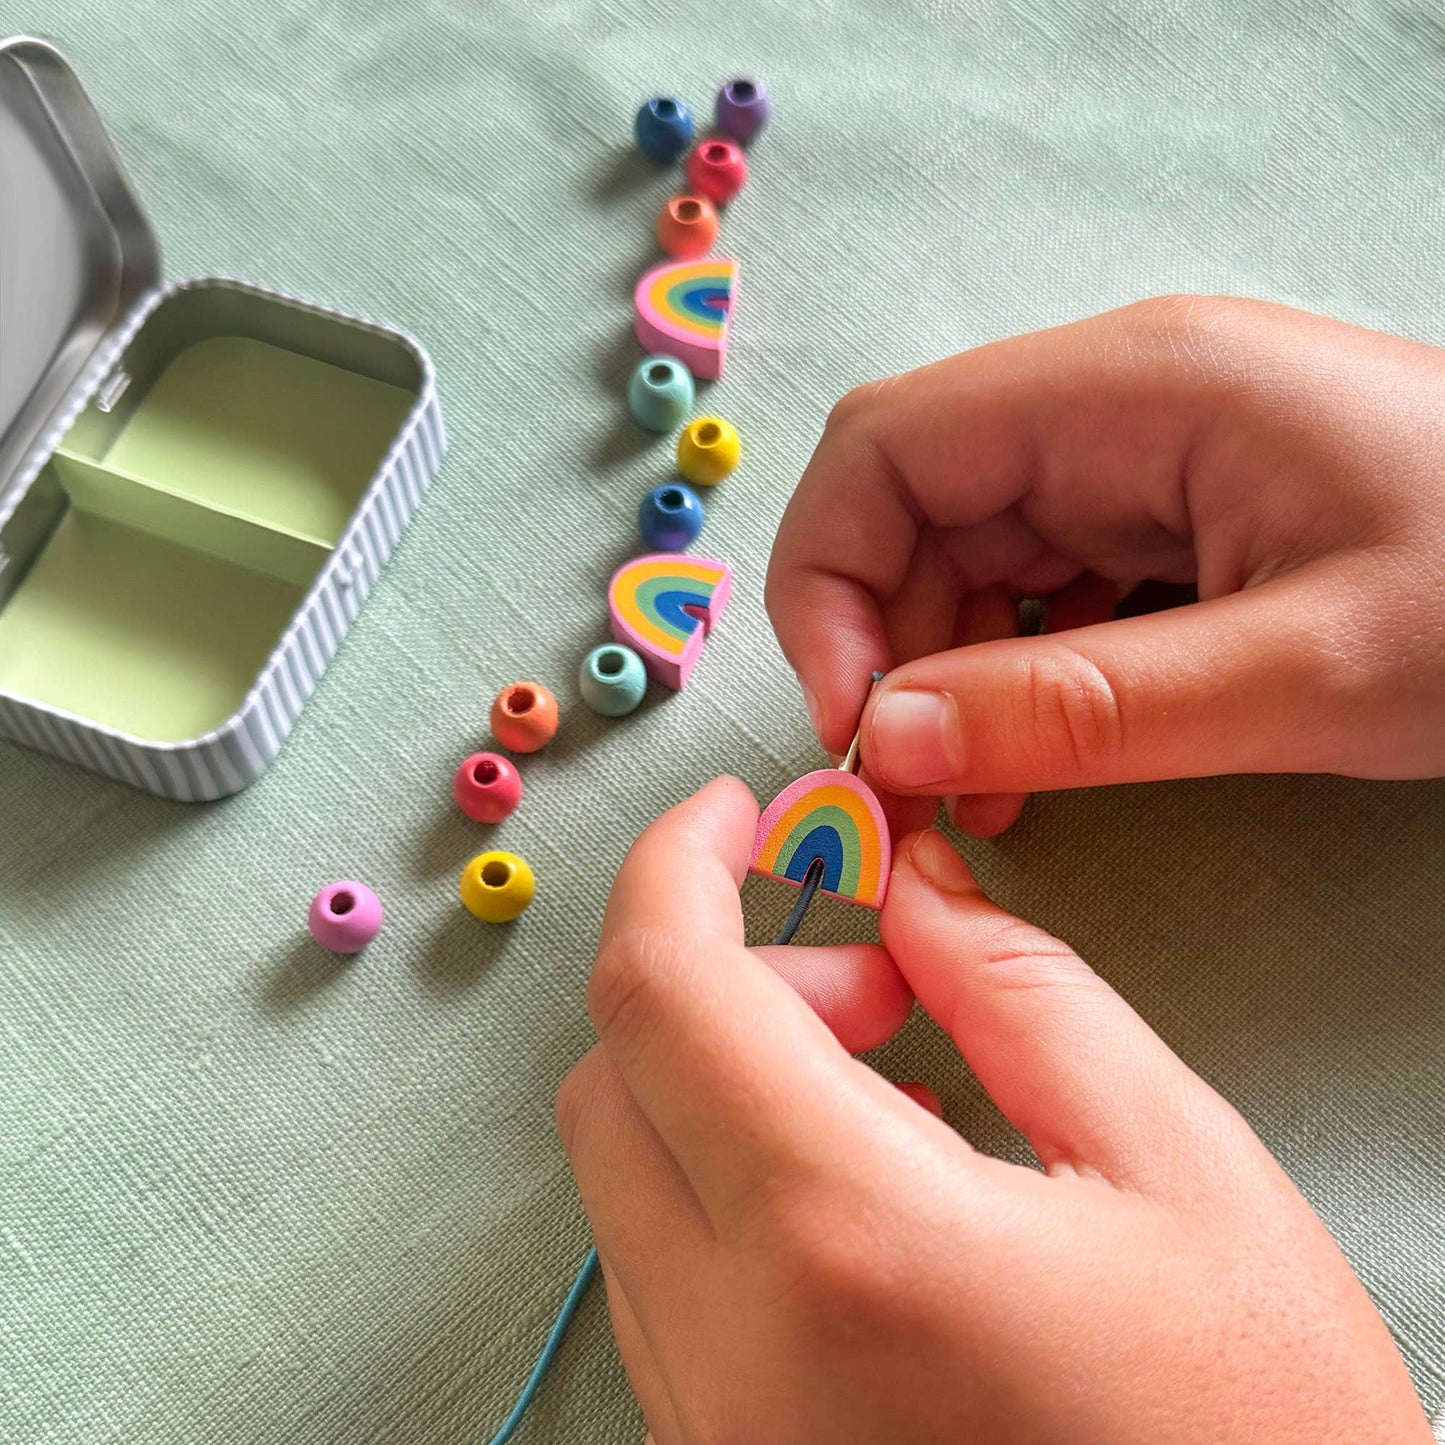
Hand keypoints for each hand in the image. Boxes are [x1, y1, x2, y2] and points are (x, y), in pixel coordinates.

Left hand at [556, 779, 1427, 1443]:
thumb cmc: (1259, 1434)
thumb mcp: (1179, 1170)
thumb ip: (1023, 992)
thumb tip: (910, 889)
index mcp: (848, 1244)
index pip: (662, 992)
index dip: (675, 866)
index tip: (733, 815)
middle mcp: (736, 1352)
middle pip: (615, 1076)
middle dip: (726, 980)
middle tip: (876, 987)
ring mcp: (709, 1429)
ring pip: (624, 1176)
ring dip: (724, 1084)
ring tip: (899, 1098)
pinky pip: (661, 1277)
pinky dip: (728, 1185)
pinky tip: (866, 1201)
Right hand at [766, 296, 1444, 835]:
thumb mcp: (1308, 670)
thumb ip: (1087, 708)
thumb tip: (891, 741)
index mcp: (1133, 388)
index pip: (887, 446)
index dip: (831, 582)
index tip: (858, 723)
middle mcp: (1114, 407)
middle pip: (914, 510)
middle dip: (887, 652)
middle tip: (914, 791)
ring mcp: (1139, 463)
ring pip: (967, 564)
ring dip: (947, 685)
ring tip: (983, 804)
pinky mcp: (1166, 522)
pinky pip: (1039, 597)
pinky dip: (1012, 687)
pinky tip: (1036, 769)